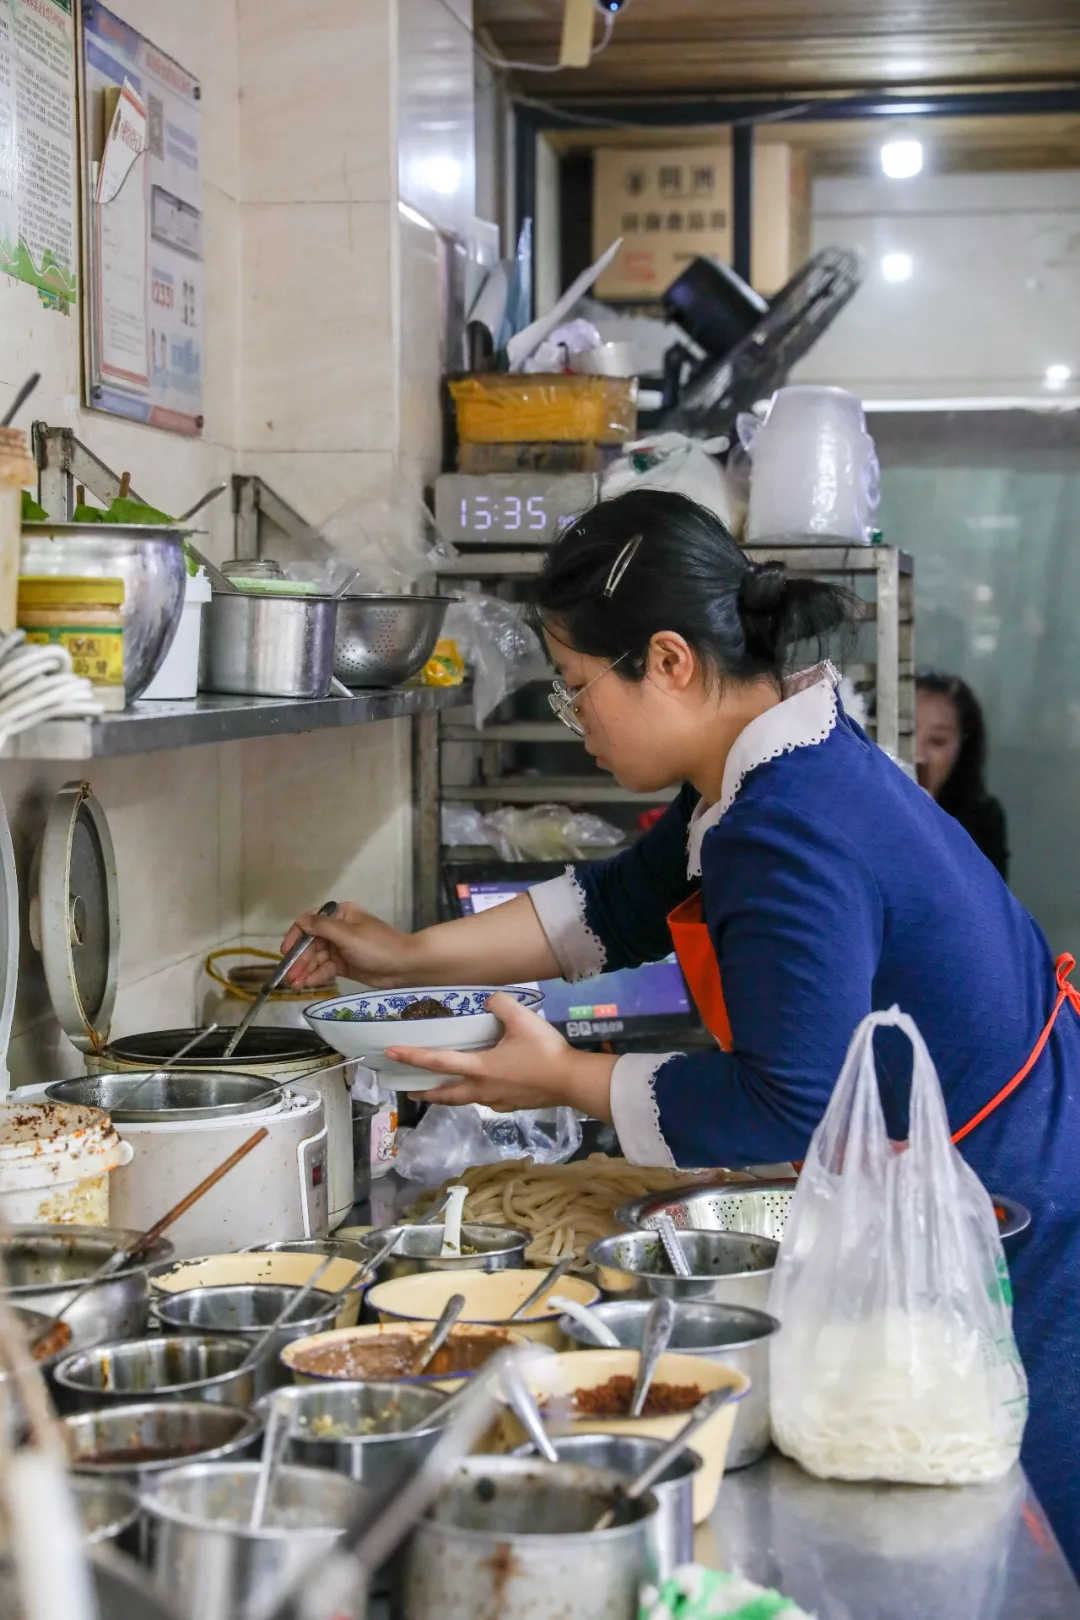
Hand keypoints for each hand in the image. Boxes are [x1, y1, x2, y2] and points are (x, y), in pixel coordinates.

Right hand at [280, 902, 417, 989]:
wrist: (405, 966)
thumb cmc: (378, 946)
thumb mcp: (348, 935)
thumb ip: (322, 927)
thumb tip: (300, 920)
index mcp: (340, 915)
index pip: (310, 923)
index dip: (295, 937)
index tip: (285, 952)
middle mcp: (338, 930)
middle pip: (311, 944)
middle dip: (299, 960)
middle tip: (289, 977)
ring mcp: (341, 948)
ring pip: (316, 959)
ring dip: (305, 971)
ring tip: (295, 985)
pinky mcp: (344, 964)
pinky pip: (325, 969)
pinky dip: (316, 976)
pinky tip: (307, 984)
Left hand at [386, 992, 616, 1119]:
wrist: (572, 1081)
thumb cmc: (544, 1052)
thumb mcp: (521, 1019)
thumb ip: (500, 1004)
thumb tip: (489, 1001)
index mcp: (479, 1068)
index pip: (438, 1061)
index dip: (412, 1056)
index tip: (390, 1054)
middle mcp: (482, 1089)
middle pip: (445, 1094)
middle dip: (425, 1092)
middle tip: (409, 1090)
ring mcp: (497, 1101)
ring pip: (464, 1100)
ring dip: (448, 1096)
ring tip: (440, 1090)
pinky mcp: (512, 1105)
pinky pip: (486, 1101)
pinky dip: (474, 1095)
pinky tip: (481, 1088)